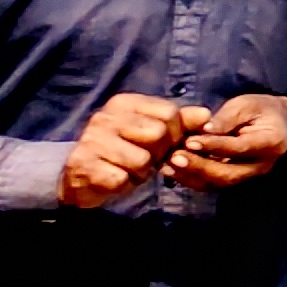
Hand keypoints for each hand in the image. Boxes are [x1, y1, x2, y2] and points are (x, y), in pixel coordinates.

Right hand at [61, 94, 194, 208]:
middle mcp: (105, 117)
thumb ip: (180, 123)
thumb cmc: (123, 152)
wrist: (80, 177)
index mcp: (124, 103)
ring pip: (142, 159)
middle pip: (158, 133)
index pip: (170, 112)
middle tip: (146, 159)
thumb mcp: (153, 133)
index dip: (177, 133)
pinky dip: (124, 183)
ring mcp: (92, 140)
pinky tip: (114, 178)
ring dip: (141, 172)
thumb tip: (206, 116)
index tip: (167, 144)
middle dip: (159, 153)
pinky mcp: (84, 165)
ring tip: (128, 169)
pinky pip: (121, 178)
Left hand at [163, 93, 286, 191]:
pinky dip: (190, 178)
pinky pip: (212, 184)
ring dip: (191, 176)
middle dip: (199, 167)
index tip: (190, 141)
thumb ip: (227, 118)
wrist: (275, 122)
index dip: (215, 146)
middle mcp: (262, 165)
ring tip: (167, 165)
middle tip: (174, 157)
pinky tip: (171, 170)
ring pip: (218, 183)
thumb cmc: (260, 109)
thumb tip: (204, 129)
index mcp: (271, 142)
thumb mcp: (246, 105)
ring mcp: (249, 176)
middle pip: (229, 174)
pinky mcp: (235, 179)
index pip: (240, 148)